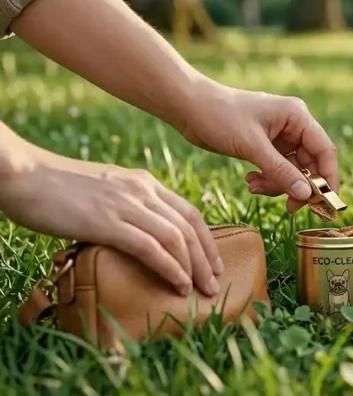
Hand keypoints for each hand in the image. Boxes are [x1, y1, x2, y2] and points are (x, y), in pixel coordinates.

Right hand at [0, 150, 222, 296]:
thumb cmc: (54, 188)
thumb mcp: (102, 192)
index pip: (188, 211)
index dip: (206, 239)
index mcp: (142, 183)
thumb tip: (133, 236)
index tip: (213, 261)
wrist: (23, 175)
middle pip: (188, 226)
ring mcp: (125, 205)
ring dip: (193, 266)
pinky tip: (178, 283)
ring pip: (175, 238)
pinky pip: (150, 247)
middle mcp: (141, 190)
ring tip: (201, 290)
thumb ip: (123, 208)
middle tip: (215, 282)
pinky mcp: (107, 222)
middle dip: (206, 257)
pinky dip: (170, 267)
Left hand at [176, 83, 337, 212]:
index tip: (326, 202)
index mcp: (297, 116)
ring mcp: (280, 136)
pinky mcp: (266, 145)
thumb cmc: (220, 116)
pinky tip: (250, 181)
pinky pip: (277, 169)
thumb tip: (307, 196)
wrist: (188, 107)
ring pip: (292, 170)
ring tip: (254, 187)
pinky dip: (267, 179)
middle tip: (290, 207)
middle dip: (299, 186)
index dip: (328, 177)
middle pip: (310, 163)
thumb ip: (280, 171)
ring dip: (278, 184)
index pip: (324, 150)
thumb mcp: (252, 147)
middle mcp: (293, 125)